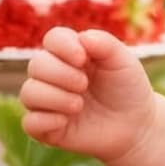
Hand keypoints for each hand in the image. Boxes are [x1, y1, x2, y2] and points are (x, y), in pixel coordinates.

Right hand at [20, 28, 156, 161]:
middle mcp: (54, 76)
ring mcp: (48, 102)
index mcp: (71, 54)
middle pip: (37, 65)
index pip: (53, 39)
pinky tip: (66, 121)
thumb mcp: (124, 62)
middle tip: (84, 84)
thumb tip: (82, 38)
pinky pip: (30, 123)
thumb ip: (106, 44)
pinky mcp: (47, 128)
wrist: (136, 126)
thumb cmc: (128, 89)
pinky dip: (46, 120)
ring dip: (54, 97)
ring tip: (79, 105)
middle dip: (60, 74)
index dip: (63, 46)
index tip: (82, 58)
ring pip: (28, 93)